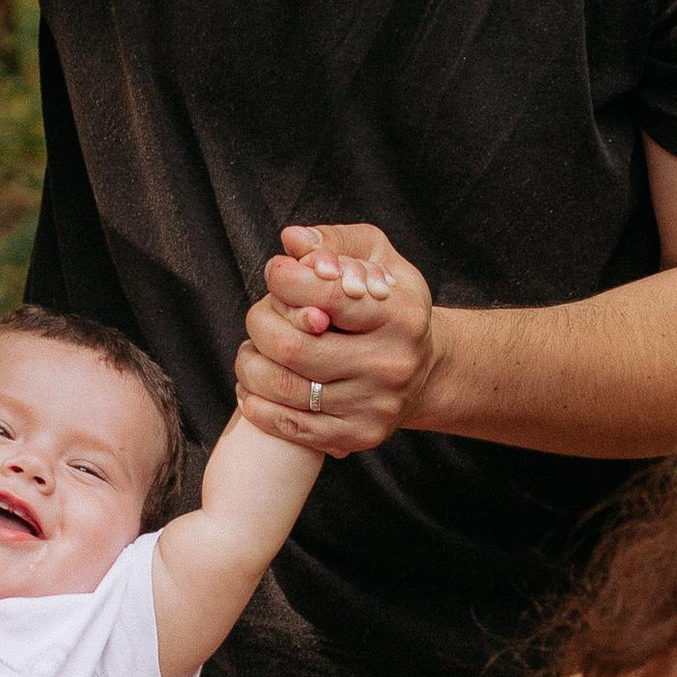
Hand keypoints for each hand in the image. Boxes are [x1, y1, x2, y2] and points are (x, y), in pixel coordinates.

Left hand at [233, 224, 436, 456]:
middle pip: (293, 347)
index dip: (286, 281)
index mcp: (400, 315)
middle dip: (260, 325)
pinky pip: (292, 427)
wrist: (425, 370)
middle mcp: (392, 363)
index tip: (278, 275)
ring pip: (285, 388)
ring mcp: (376, 405)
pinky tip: (254, 389)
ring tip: (252, 353)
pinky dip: (259, 406)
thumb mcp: (378, 259)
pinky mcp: (360, 435)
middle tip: (260, 318)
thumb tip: (292, 240)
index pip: (324, 295)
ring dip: (251, 366)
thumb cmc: (390, 304)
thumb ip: (336, 241)